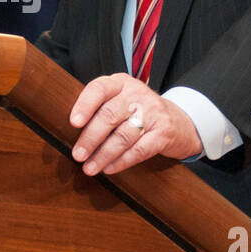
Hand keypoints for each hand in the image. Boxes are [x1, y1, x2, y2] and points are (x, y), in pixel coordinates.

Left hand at [68, 73, 202, 175]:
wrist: (180, 121)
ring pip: (123, 135)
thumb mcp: (121, 99)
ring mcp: (153, 112)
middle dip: (90, 138)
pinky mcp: (164, 132)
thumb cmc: (139, 112)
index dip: (84, 105)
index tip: (73, 123)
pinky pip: (139, 150)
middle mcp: (137, 94)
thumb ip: (99, 107)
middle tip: (77, 155)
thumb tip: (70, 132)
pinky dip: (122, 161)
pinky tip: (110, 168)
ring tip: (90, 167)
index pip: (99, 88)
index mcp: (121, 83)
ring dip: (103, 155)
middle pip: (109, 115)